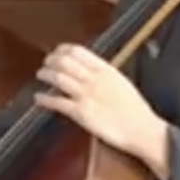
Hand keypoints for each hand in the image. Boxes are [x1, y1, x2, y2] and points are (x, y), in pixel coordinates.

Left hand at [33, 44, 167, 160]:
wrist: (142, 129)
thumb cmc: (135, 109)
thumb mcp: (122, 83)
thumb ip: (105, 75)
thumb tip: (91, 69)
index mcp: (106, 70)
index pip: (79, 52)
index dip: (63, 50)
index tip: (57, 51)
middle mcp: (95, 80)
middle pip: (65, 62)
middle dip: (51, 61)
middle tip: (46, 63)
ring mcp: (87, 96)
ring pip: (59, 78)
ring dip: (46, 75)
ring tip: (40, 74)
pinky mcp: (81, 113)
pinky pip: (57, 103)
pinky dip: (44, 99)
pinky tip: (38, 98)